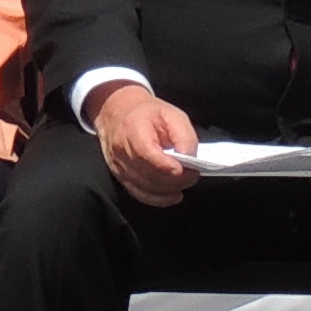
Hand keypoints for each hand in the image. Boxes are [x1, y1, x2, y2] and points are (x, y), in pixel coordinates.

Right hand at [90, 81, 197, 206]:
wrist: (117, 112)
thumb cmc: (147, 112)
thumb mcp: (172, 114)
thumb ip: (184, 136)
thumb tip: (191, 159)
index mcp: (133, 131)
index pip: (149, 156)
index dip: (170, 167)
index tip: (190, 169)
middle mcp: (122, 151)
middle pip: (149, 175)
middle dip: (176, 180)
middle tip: (194, 175)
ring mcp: (118, 167)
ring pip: (145, 188)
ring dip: (169, 190)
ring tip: (185, 182)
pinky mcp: (120, 177)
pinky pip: (139, 194)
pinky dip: (158, 199)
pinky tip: (173, 195)